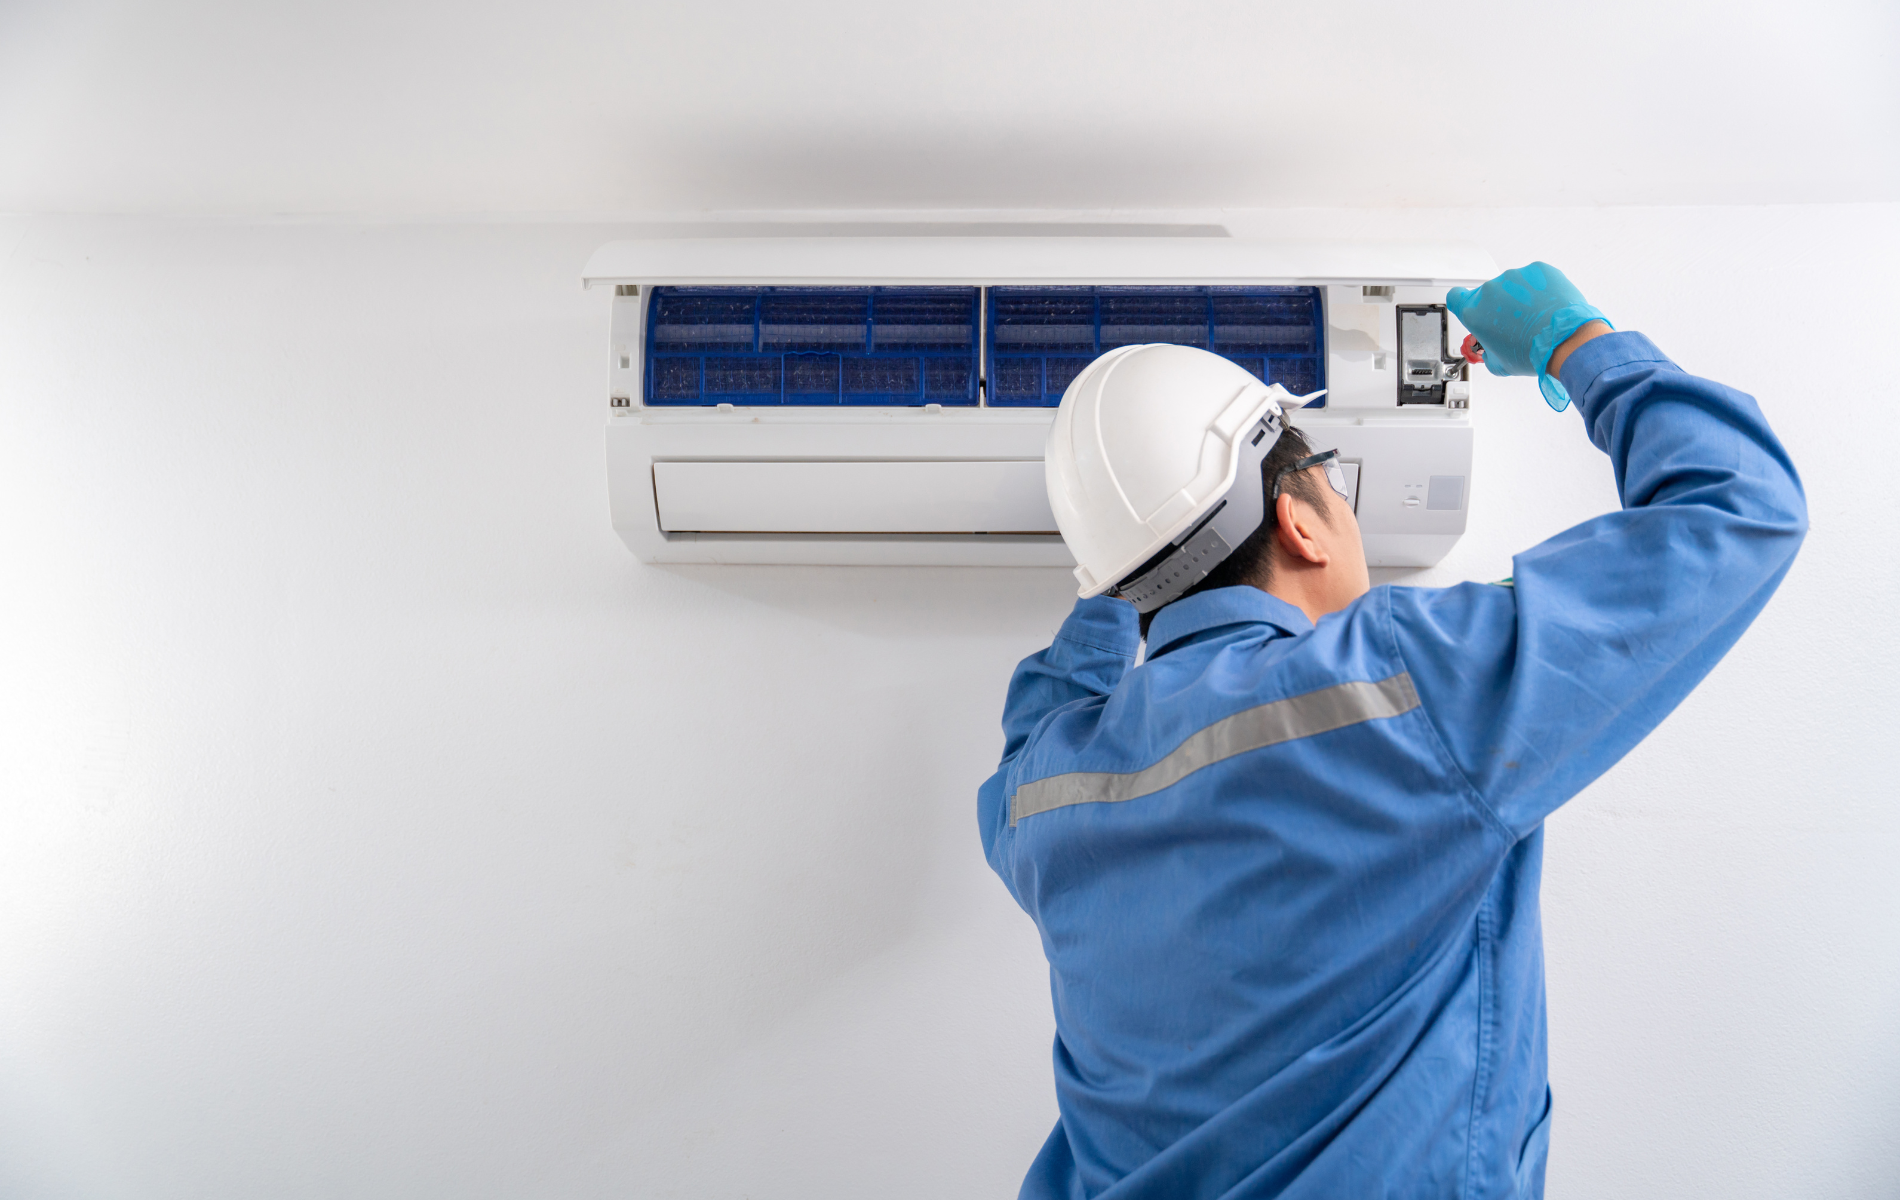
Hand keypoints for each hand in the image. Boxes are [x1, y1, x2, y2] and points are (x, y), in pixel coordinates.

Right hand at [1445, 263, 1610, 410]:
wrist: (1565, 340)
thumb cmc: (1532, 351)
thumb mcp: (1498, 364)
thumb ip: (1486, 351)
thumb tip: (1491, 349)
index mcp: (1474, 311)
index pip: (1455, 297)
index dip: (1462, 303)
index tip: (1473, 309)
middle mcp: (1491, 290)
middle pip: (1488, 295)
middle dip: (1498, 307)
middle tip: (1513, 325)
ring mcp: (1515, 277)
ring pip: (1512, 285)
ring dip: (1519, 297)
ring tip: (1535, 317)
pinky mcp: (1538, 270)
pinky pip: (1534, 277)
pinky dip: (1538, 288)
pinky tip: (1546, 306)